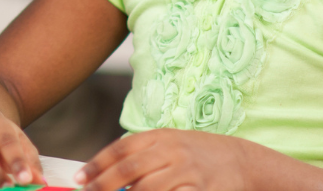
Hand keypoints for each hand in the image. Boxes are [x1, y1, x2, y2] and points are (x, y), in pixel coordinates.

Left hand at [76, 129, 249, 190]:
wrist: (241, 160)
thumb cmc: (197, 153)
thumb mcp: (169, 144)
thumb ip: (142, 156)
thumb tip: (108, 174)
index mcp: (158, 137)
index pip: (120, 149)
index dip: (98, 164)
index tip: (80, 179)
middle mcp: (171, 152)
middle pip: (130, 170)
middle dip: (105, 184)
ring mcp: (187, 172)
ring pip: (148, 189)